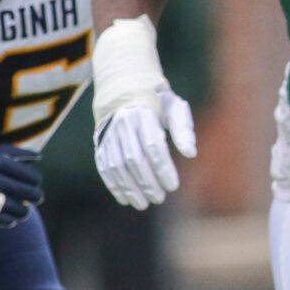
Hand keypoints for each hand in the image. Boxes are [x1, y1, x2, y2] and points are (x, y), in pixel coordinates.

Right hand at [0, 145, 42, 228]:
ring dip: (19, 209)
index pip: (2, 164)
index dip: (23, 172)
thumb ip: (4, 155)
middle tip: (39, 196)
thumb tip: (35, 157)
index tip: (38, 179)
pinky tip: (13, 219)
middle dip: (25, 191)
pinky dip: (6, 219)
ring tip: (26, 210)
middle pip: (1, 183)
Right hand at [93, 86, 195, 209]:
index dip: (163, 168)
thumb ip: (183, 128)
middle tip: (160, 198)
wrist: (121, 85)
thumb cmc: (156, 99)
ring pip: (117, 165)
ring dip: (129, 187)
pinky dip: (113, 184)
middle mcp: (122, 123)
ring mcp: (108, 132)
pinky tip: (125, 199)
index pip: (153, 145)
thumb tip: (190, 154)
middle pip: (134, 158)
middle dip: (147, 182)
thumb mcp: (174, 106)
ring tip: (143, 204)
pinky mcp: (99, 141)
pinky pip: (104, 165)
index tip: (173, 186)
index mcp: (144, 112)